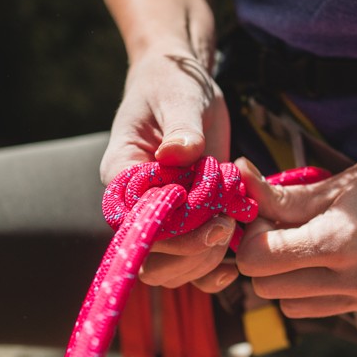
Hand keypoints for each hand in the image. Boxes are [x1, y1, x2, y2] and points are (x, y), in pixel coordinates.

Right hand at [100, 51, 237, 292]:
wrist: (182, 86)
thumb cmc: (172, 85)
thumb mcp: (179, 99)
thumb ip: (181, 128)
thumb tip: (178, 153)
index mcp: (122, 175)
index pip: (134, 221)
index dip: (170, 232)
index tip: (208, 219)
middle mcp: (136, 205)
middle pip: (151, 257)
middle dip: (191, 251)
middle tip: (226, 225)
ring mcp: (162, 219)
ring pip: (171, 269)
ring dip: (205, 260)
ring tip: (232, 226)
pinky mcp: (187, 223)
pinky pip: (192, 265)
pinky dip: (213, 271)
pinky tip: (234, 260)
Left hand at [234, 139, 356, 316]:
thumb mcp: (335, 181)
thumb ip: (281, 195)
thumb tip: (237, 177)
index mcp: (340, 243)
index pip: (257, 262)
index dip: (251, 237)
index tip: (265, 215)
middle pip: (269, 290)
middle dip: (266, 259)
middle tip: (284, 228)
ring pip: (295, 307)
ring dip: (291, 279)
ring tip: (313, 243)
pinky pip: (333, 307)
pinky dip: (326, 286)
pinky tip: (348, 257)